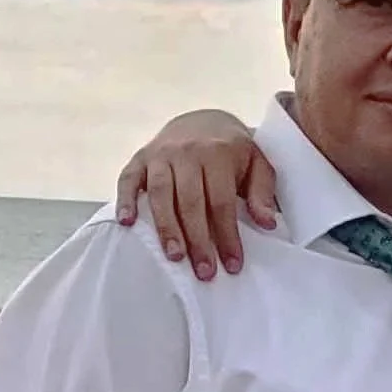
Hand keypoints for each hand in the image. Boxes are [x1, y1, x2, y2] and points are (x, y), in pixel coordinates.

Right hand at [114, 112, 276, 279]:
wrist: (203, 120)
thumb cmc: (233, 152)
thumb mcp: (257, 164)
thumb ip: (263, 193)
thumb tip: (267, 223)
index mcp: (218, 153)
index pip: (221, 201)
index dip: (227, 235)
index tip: (232, 264)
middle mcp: (187, 151)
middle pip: (190, 201)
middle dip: (197, 239)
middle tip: (204, 271)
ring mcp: (161, 154)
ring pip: (160, 193)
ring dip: (166, 227)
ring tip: (174, 257)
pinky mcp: (141, 157)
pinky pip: (128, 178)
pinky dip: (125, 199)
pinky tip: (127, 222)